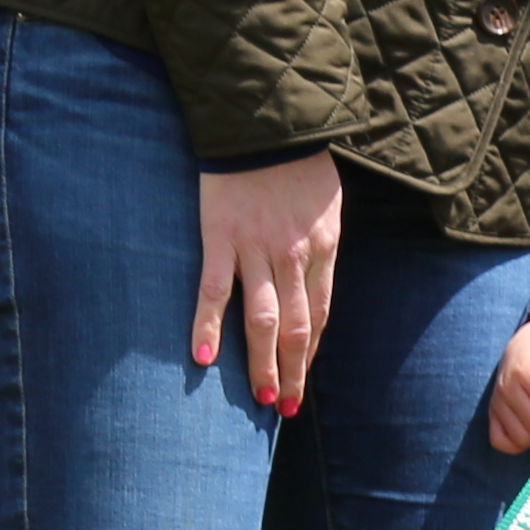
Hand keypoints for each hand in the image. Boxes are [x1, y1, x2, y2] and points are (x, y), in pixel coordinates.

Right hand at [189, 150, 349, 413]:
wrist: (267, 122)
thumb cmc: (299, 163)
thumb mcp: (327, 206)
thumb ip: (319, 246)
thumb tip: (311, 283)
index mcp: (323, 249)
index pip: (318, 315)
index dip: (311, 353)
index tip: (304, 382)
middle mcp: (294, 256)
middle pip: (295, 328)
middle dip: (292, 371)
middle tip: (286, 407)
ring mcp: (256, 249)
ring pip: (262, 319)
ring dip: (262, 363)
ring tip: (262, 397)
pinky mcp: (221, 237)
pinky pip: (213, 290)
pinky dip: (207, 325)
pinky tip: (202, 358)